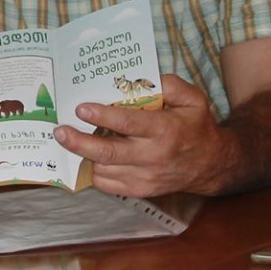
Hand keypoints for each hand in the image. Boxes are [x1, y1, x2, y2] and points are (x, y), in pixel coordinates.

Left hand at [53, 71, 225, 197]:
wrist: (210, 165)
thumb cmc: (196, 126)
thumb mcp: (193, 99)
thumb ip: (170, 85)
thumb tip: (141, 79)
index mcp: (165, 131)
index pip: (128, 124)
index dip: (102, 116)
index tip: (81, 108)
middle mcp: (152, 157)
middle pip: (109, 153)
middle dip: (79, 142)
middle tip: (60, 130)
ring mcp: (145, 178)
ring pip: (104, 170)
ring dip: (83, 155)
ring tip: (69, 138)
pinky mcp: (139, 191)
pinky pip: (108, 184)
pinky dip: (94, 170)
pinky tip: (88, 155)